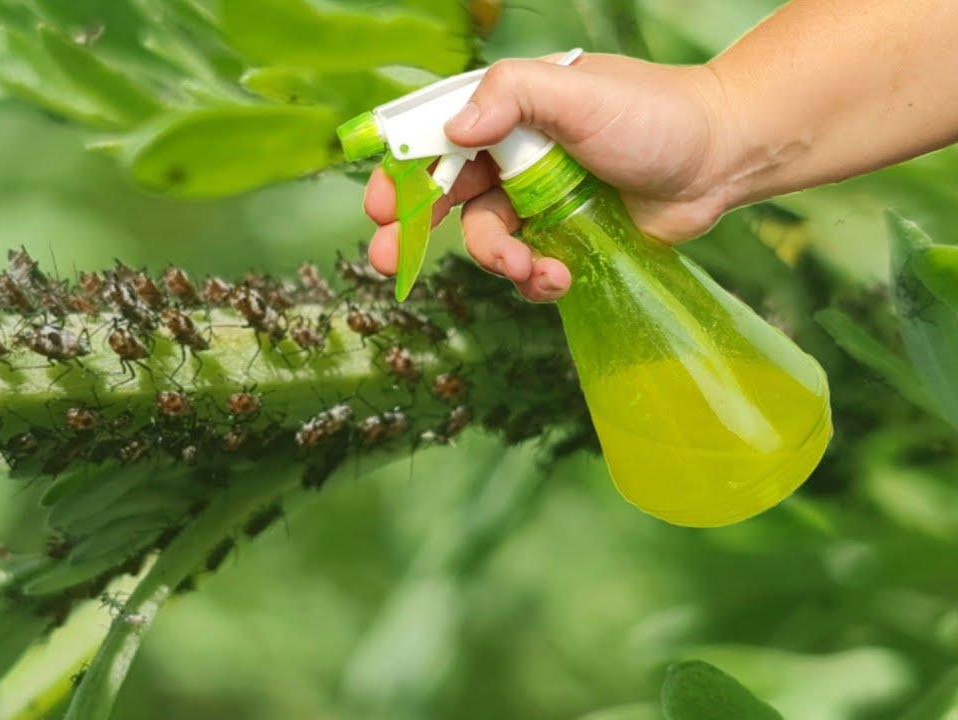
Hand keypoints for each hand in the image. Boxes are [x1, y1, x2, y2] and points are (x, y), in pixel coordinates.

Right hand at [363, 52, 734, 300]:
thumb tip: (454, 130)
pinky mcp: (565, 240)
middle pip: (443, 196)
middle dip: (412, 230)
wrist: (721, 158)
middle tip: (387, 260)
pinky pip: (529, 270)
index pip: (433, 139)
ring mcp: (537, 201)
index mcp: (506, 112)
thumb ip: (512, 95)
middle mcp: (513, 156)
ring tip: (530, 267)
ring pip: (487, 240)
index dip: (398, 172)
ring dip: (498, 260)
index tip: (377, 204)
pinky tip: (560, 276)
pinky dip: (536, 280)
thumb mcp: (576, 90)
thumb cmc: (652, 112)